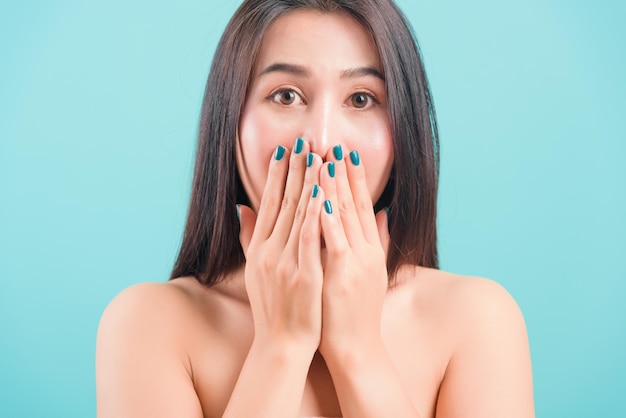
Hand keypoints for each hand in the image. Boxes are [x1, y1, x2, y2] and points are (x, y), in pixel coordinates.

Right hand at [238, 138, 324, 353]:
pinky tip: (322, 193)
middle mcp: (268, 251)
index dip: (276, 175)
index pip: (269, 203)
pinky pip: (309, 238)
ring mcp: (284, 262)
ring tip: (317, 156)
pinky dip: (315, 214)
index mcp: (259, 248)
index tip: (284, 150)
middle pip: (283, 202)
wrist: (281, 343)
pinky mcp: (303, 274)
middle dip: (294, 169)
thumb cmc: (273, 307)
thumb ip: (249, 236)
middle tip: (303, 141)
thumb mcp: (255, 270)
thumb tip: (242, 207)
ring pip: (298, 215)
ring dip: (308, 183)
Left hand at [317, 145, 390, 358]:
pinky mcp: (342, 275)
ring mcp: (355, 261)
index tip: (345, 153)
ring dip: (334, 186)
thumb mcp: (370, 272)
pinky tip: (318, 197)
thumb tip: (382, 212)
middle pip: (353, 204)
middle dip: (343, 173)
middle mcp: (365, 250)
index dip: (354, 178)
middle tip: (334, 144)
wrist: (357, 348)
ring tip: (325, 159)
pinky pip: (333, 240)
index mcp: (369, 249)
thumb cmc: (355, 311)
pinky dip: (326, 217)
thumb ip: (376, 241)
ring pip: (343, 217)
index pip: (360, 205)